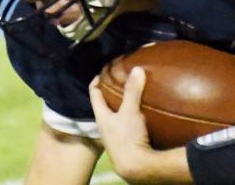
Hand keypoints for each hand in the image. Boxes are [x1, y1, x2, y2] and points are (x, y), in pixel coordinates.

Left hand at [89, 68, 158, 183]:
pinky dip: (129, 114)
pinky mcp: (124, 141)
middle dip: (110, 92)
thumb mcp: (130, 111)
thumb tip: (136, 69)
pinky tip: (139, 112)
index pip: (94, 95)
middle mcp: (105, 126)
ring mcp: (114, 135)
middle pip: (103, 105)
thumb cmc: (127, 137)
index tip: (102, 72)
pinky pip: (124, 122)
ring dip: (120, 104)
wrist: (135, 165)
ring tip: (131, 94)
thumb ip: (132, 91)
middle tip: (119, 80)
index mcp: (101, 117)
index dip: (96, 81)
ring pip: (114, 115)